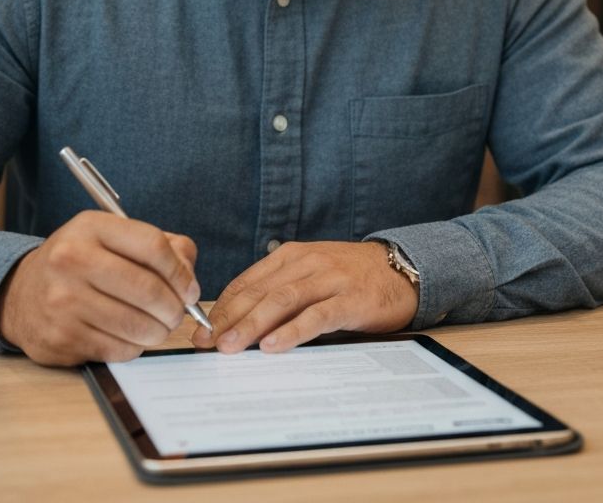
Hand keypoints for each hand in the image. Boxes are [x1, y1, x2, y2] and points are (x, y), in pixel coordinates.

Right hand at [0, 211, 199, 365]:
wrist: (20, 293)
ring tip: (159, 327)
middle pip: (148, 289)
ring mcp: (63, 301)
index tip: (190, 289)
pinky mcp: (60, 338)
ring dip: (159, 332)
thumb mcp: (113, 238)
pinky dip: (135, 347)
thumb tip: (189, 280)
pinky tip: (131, 337)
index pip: (152, 246)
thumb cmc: (80, 263)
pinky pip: (118, 349)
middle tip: (178, 314)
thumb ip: (161, 247)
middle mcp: (72, 260)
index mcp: (91, 227)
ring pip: (136, 325)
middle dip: (175, 308)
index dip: (180, 272)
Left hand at [190, 240, 417, 353]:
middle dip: (228, 319)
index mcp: (290, 255)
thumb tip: (240, 324)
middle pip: (259, 291)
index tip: (201, 330)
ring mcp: (328, 279)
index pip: (247, 282)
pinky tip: (273, 346)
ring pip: (282, 301)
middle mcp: (306, 262)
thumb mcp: (310, 275)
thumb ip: (281, 291)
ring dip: (252, 325)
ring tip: (231, 347)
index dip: (221, 307)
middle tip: (206, 343)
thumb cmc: (350, 277)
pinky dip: (291, 331)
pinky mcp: (350, 299)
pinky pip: (316, 316)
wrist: (401, 269)